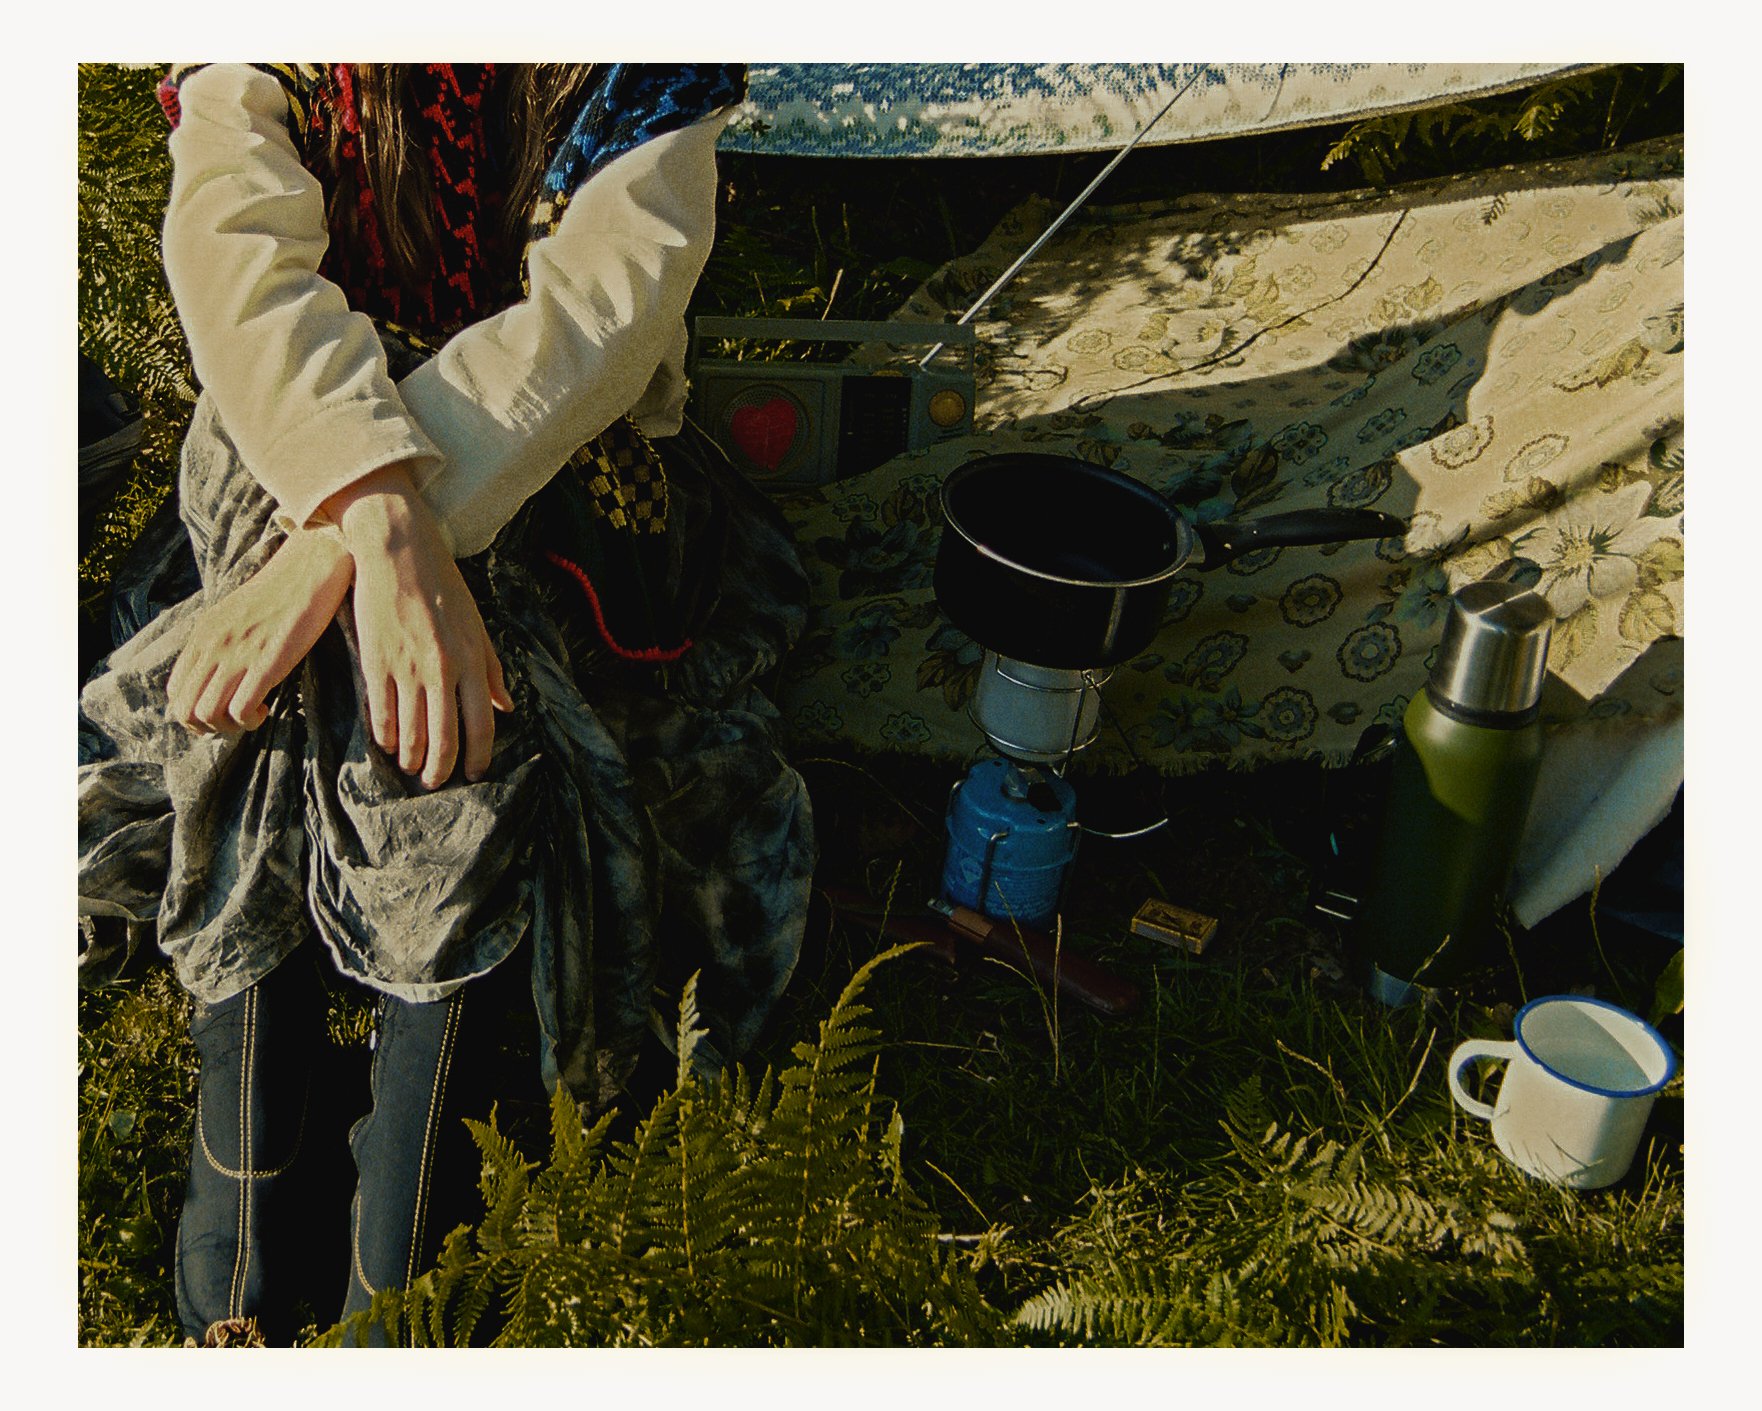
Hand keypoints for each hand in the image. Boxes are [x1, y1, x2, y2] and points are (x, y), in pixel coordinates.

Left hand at [168, 529, 354, 733]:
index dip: (193, 713)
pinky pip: (240, 708)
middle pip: (184, 710)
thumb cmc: (280, 592)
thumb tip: (217, 671)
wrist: (310, 567)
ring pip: (207, 714)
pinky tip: (266, 707)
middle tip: (234, 720)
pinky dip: (249, 719)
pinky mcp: (267, 661)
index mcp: (203, 635)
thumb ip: (219, 640)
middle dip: (207, 728)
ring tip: (252, 714)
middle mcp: (213, 646)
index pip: (175, 691)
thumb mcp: (234, 613)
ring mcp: (238, 654)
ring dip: (229, 726)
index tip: (221, 709)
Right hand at [326, 463, 513, 788]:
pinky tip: (388, 743)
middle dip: (441, 770)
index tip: (474, 773)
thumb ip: (492, 671)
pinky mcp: (376, 662)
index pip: (480, 724)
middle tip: (435, 783)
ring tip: (411, 767)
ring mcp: (407, 668)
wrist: (400, 554)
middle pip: (444, 737)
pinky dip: (385, 736)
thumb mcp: (478, 628)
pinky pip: (380, 713)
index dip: (478, 756)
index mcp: (472, 662)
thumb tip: (507, 707)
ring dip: (411, 758)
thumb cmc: (444, 589)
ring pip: (410, 733)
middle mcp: (442, 670)